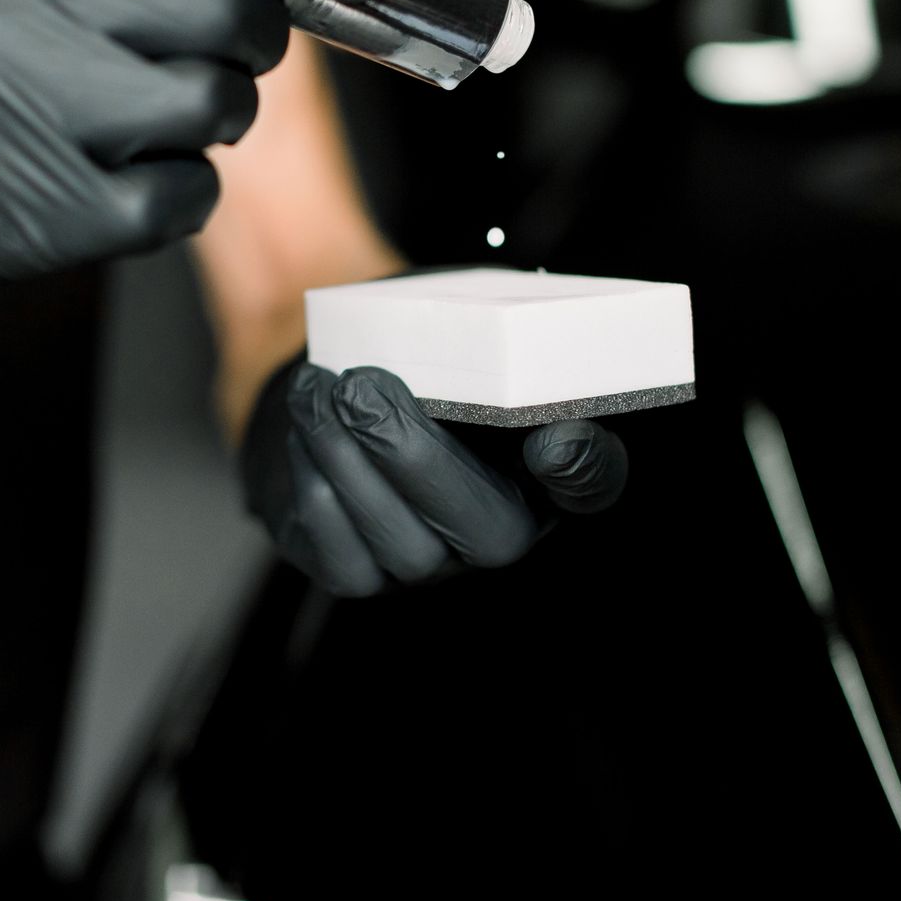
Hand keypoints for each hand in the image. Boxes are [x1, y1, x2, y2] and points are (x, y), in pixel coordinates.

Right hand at [0, 0, 382, 324]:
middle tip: (228, 50)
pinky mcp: (48, 216)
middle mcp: (29, 15)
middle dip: (255, 37)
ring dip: (213, 118)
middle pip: (234, 15)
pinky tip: (122, 182)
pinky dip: (178, 194)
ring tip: (147, 121)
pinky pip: (185, 198)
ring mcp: (38, 119)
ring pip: (218, 108)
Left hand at [241, 359, 629, 596]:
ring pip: (404, 544)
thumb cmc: (407, 348)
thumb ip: (486, 333)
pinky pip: (342, 555)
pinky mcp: (362, 574)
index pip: (594, 481)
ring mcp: (433, 564)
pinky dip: (317, 484)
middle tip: (361, 386)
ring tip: (316, 389)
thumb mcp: (452, 326)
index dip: (583, 469)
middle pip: (491, 532)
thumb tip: (499, 326)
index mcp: (545, 464)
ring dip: (347, 459)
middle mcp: (500, 529)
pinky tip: (306, 426)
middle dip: (415, 456)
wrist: (330, 382)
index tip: (552, 439)